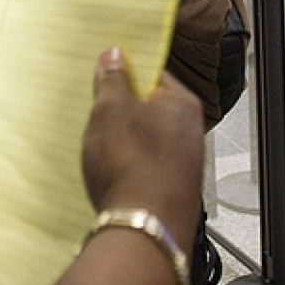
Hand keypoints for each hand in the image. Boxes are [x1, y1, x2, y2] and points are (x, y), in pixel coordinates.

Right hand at [81, 49, 202, 244]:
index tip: (104, 74)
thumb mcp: (110, 110)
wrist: (143, 229)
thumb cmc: (132, 166)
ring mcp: (182, 164)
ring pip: (145, 140)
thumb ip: (112, 80)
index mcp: (181, 104)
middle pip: (148, 108)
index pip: (153, 72)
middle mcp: (189, 132)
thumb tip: (115, 56)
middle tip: (95, 112)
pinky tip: (108, 174)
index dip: (125, 71)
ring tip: (97, 146)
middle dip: (120, 109)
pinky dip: (126, 167)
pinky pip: (143, 167)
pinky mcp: (170, 190)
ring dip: (121, 140)